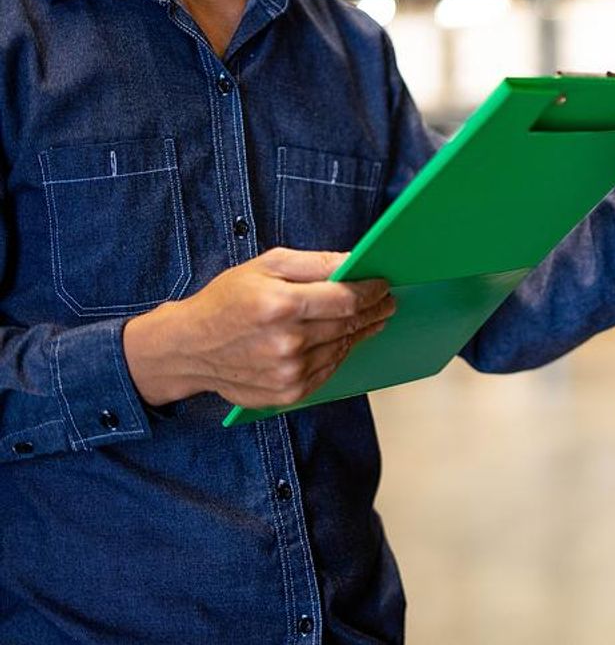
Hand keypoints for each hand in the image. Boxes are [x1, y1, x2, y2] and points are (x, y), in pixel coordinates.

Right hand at [124, 248, 395, 409]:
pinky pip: (329, 370)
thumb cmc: (226, 300)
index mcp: (280, 305)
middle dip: (373, 310)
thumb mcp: (265, 266)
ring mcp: (289, 372)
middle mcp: (287, 342)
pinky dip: (340, 353)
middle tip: (388, 301)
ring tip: (372, 318)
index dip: (371, 291)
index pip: (346, 299)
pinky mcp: (288, 392)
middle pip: (348, 325)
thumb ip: (314, 263)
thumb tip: (354, 261)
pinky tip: (345, 340)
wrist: (188, 349)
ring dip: (361, 332)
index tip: (384, 284)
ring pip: (343, 348)